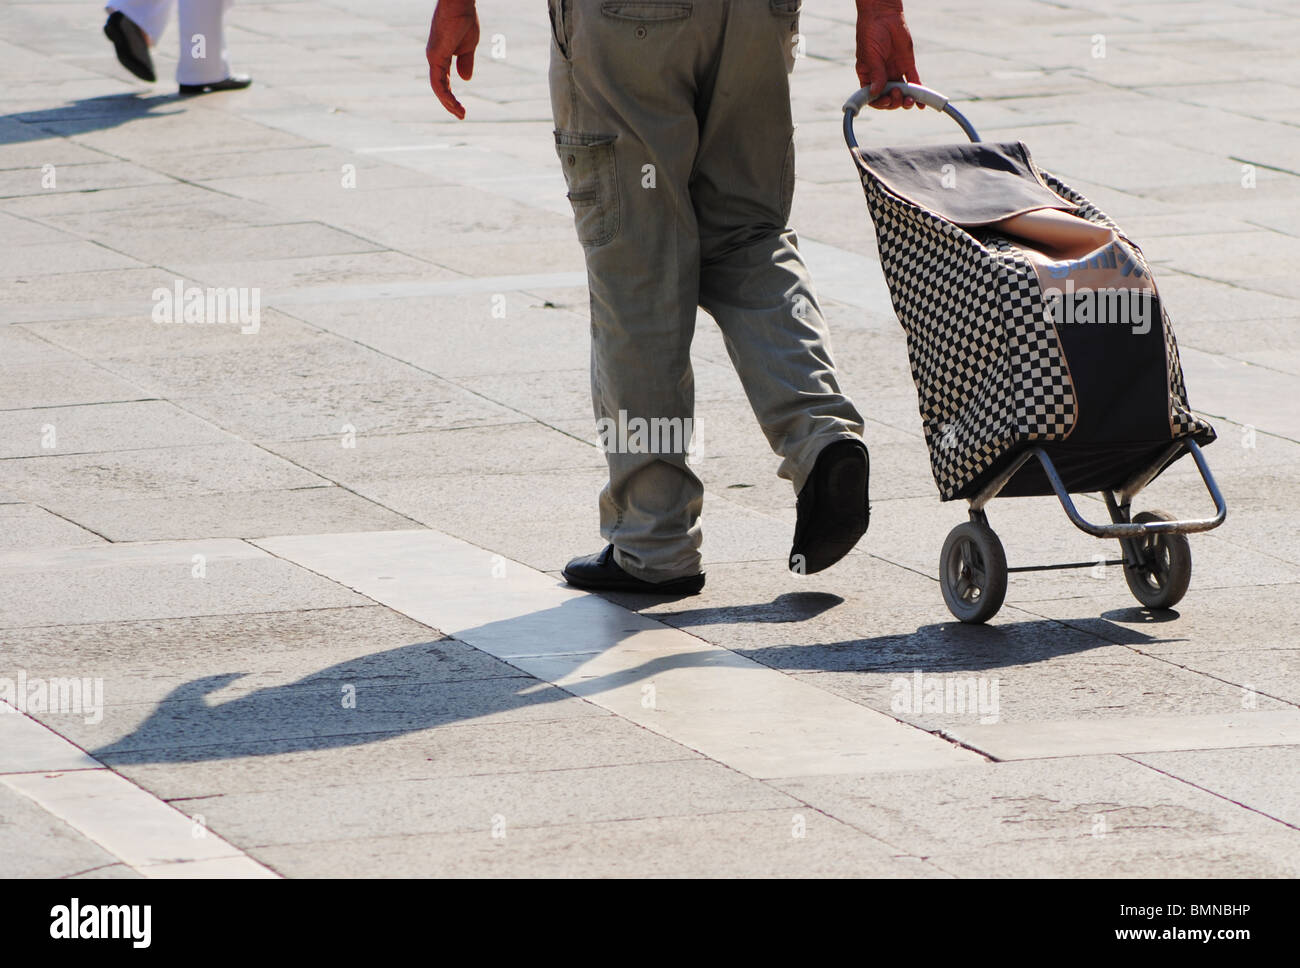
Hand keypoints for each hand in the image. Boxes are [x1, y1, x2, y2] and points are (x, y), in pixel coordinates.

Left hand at [427, 0, 479, 118]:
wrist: (460, 5)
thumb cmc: (464, 20)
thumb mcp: (469, 47)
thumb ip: (466, 62)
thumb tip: (466, 79)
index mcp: (441, 56)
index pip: (443, 81)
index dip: (451, 95)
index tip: (461, 108)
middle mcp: (434, 58)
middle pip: (439, 87)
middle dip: (449, 103)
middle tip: (461, 115)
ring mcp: (433, 57)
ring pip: (438, 88)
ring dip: (448, 103)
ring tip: (460, 113)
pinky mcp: (435, 56)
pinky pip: (438, 82)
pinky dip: (445, 95)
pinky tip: (453, 104)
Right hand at [855, 0, 921, 109]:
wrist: (883, 15)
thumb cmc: (870, 34)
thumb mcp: (870, 56)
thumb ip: (875, 74)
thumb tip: (875, 93)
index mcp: (869, 77)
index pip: (873, 98)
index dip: (879, 103)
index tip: (885, 100)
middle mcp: (882, 77)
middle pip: (889, 97)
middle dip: (894, 101)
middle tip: (898, 94)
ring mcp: (895, 72)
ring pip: (902, 93)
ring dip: (906, 100)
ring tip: (909, 99)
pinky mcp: (907, 65)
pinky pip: (914, 82)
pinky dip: (919, 93)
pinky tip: (922, 103)